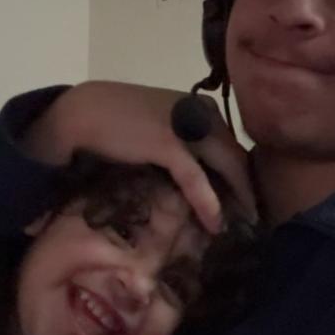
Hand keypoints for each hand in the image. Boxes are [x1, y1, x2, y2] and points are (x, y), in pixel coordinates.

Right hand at [23, 81, 255, 233]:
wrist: (82, 112)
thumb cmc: (118, 123)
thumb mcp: (161, 129)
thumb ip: (184, 145)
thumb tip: (201, 178)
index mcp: (201, 108)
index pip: (232, 146)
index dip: (242, 177)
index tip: (246, 203)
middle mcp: (201, 113)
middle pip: (236, 157)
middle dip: (246, 190)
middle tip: (252, 220)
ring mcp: (186, 127)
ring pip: (226, 167)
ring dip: (237, 199)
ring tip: (242, 226)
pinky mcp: (168, 144)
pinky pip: (197, 178)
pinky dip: (209, 202)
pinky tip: (216, 223)